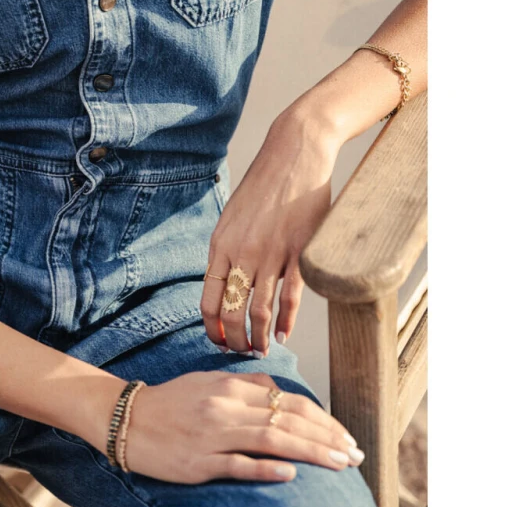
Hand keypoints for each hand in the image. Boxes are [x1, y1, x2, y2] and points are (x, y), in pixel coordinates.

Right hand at [121, 371, 364, 483]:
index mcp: (232, 388)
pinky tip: (291, 474)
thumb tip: (279, 390)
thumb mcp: (209, 381)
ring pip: (272, 440)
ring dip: (311, 452)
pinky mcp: (198, 463)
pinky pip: (237, 465)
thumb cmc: (171, 401)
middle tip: (355, 455)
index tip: (346, 436)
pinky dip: (266, 468)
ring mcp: (213, 436)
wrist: (126, 418)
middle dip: (328, 438)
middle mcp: (227, 408)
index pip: (290, 402)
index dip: (324, 420)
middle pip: (289, 420)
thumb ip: (245, 383)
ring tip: (339, 464)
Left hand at [201, 103, 340, 354]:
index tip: (219, 342)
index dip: (212, 328)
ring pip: (259, 311)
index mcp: (220, 245)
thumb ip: (230, 250)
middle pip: (230, 312)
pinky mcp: (298, 251)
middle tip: (241, 352)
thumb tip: (232, 282)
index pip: (208, 300)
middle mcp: (241, 253)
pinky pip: (289, 298)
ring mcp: (270, 254)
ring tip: (261, 351)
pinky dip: (284, 322)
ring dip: (258, 337)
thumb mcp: (234, 217)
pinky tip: (282, 335)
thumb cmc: (265, 185)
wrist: (294, 154)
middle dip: (234, 340)